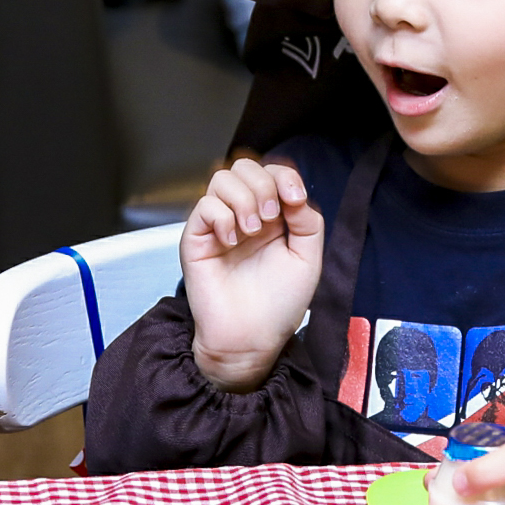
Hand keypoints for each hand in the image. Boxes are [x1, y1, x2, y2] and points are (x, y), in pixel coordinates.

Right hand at [181, 159, 323, 391]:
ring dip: (243, 198)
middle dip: (263, 184)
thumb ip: (308, 221)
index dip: (284, 176)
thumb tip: (294, 193)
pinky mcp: (196, 239)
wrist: (252, 338)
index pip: (273, 173)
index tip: (295, 199)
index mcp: (273, 216)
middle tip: (271, 217)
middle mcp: (245, 215)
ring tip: (251, 229)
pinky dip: (221, 216)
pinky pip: (203, 206)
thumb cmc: (279, 304)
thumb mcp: (308, 259)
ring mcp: (219, 225)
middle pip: (245, 167)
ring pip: (222, 179)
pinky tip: (232, 239)